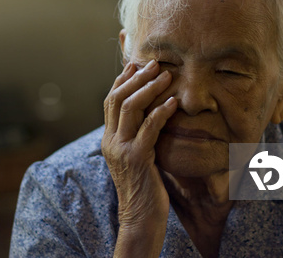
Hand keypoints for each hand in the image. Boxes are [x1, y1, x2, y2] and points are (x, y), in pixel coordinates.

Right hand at [101, 60, 176, 256]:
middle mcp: (111, 141)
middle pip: (117, 98)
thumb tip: (149, 115)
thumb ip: (138, 136)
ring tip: (166, 75)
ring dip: (149, 88)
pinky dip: (161, 111)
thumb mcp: (137, 157)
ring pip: (130, 107)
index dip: (122, 80)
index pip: (110, 101)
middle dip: (136, 77)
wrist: (140, 218)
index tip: (136, 64)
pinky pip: (149, 127)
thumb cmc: (144, 188)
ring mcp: (121, 149)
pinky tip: (174, 102)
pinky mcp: (137, 159)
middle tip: (155, 63)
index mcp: (109, 140)